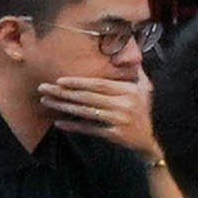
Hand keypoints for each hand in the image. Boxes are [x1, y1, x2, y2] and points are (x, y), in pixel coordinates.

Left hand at [42, 68, 160, 157]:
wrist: (153, 139)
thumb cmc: (147, 112)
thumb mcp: (146, 90)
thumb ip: (137, 73)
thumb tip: (130, 57)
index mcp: (128, 91)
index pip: (99, 84)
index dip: (79, 82)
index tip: (60, 80)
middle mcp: (123, 104)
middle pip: (87, 96)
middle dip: (63, 92)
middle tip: (43, 88)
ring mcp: (118, 120)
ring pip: (85, 111)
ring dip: (63, 106)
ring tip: (46, 101)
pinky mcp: (114, 135)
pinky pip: (90, 129)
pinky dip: (74, 126)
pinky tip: (59, 123)